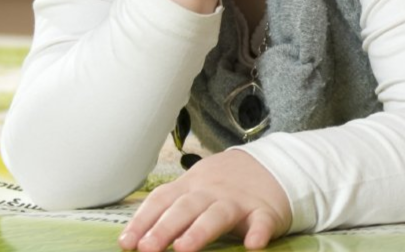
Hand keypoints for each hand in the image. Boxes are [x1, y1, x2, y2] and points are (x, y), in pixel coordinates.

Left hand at [119, 149, 292, 251]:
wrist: (275, 164)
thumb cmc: (224, 187)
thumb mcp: (196, 188)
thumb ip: (171, 209)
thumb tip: (134, 240)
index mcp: (191, 187)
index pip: (162, 201)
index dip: (142, 221)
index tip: (127, 243)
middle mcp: (212, 193)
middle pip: (186, 208)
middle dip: (165, 228)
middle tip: (147, 249)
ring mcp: (239, 201)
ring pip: (218, 215)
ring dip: (200, 231)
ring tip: (185, 248)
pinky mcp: (266, 212)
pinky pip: (262, 222)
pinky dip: (259, 232)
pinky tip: (253, 244)